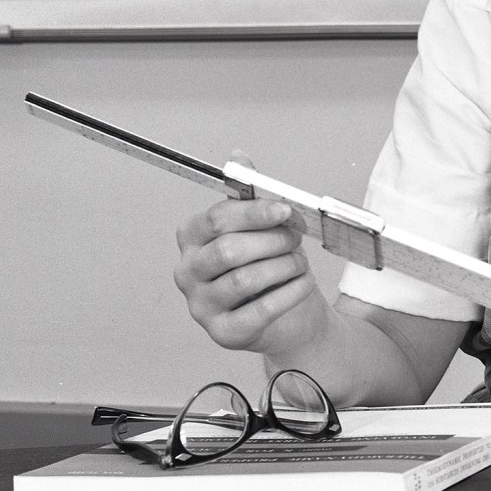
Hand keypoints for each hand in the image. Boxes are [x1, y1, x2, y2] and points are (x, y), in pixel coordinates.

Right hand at [173, 183, 328, 359]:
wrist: (290, 317)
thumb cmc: (272, 267)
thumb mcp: (262, 228)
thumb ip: (248, 196)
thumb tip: (238, 156)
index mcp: (192, 239)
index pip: (216, 219)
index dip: (254, 213)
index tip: (285, 210)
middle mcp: (188, 272)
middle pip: (228, 250)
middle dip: (272, 241)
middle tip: (296, 238)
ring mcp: (201, 306)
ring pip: (244, 280)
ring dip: (283, 266)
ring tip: (300, 263)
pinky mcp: (223, 334)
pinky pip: (260, 311)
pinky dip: (289, 293)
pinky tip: (302, 284)